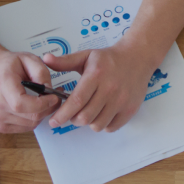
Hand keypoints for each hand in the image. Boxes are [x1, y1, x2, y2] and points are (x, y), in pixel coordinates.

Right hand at [0, 49, 63, 133]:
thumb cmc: (10, 65)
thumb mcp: (29, 58)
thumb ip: (41, 73)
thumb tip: (49, 90)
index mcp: (2, 84)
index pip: (21, 104)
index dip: (42, 104)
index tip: (54, 97)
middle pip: (29, 117)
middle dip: (48, 108)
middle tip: (56, 97)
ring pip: (30, 124)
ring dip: (42, 114)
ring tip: (45, 100)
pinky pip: (25, 128)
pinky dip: (34, 119)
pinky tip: (33, 107)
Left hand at [42, 41, 156, 132]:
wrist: (138, 57)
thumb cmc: (109, 58)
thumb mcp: (86, 55)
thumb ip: (65, 61)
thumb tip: (45, 59)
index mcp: (96, 75)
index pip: (76, 101)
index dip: (62, 115)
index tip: (53, 121)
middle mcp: (110, 89)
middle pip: (85, 117)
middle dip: (74, 120)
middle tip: (73, 114)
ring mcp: (122, 100)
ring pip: (97, 125)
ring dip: (89, 123)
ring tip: (89, 112)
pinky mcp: (131, 109)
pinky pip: (111, 127)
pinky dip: (103, 125)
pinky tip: (102, 114)